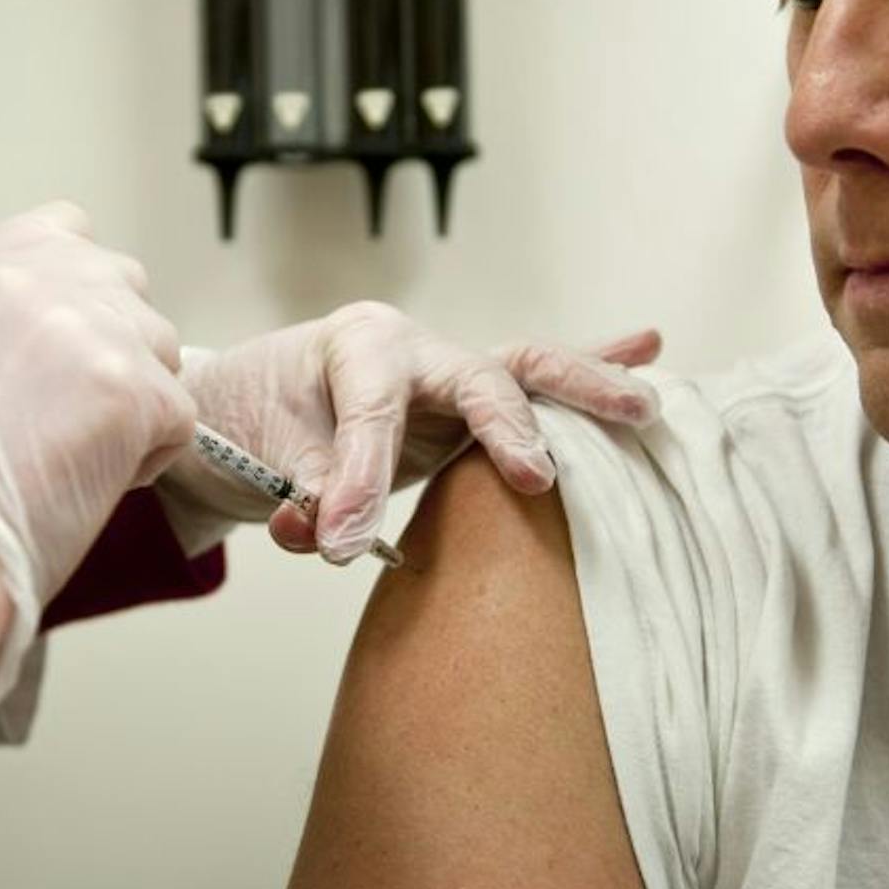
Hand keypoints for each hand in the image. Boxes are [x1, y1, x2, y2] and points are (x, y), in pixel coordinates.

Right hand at [0, 202, 195, 669]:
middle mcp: (39, 279)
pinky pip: (178, 418)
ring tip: (69, 454)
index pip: (65, 232)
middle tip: (68, 412)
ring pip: (160, 349)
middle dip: (112, 343)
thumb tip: (47, 350)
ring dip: (134, 399)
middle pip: (123, 287)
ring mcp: (93, 328)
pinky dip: (147, 457)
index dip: (77, 292)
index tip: (65, 338)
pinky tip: (85, 483)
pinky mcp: (137, 387)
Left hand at [156, 302, 660, 563]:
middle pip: (477, 375)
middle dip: (508, 425)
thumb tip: (333, 535)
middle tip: (534, 478)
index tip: (342, 542)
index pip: (371, 414)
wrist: (239, 408)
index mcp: (355, 347)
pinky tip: (650, 350)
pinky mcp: (467, 407)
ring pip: (526, 371)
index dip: (358, 479)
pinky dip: (590, 367)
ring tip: (643, 407)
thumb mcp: (258, 457)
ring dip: (586, 389)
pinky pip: (534, 384)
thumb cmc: (249, 422)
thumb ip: (307, 492)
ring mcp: (447, 373)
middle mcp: (413, 348)